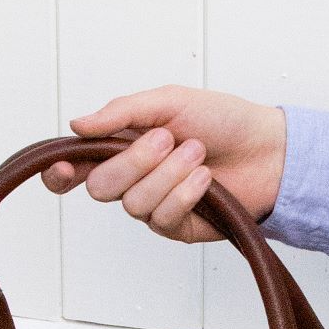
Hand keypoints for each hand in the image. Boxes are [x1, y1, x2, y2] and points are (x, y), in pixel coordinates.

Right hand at [42, 84, 286, 243]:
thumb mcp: (169, 101)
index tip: (63, 169)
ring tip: (197, 154)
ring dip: (168, 174)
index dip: (61, 174)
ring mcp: (153, 206)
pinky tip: (205, 180)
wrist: (268, 150)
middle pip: (101, 186)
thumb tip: (77, 125)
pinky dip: (184, 194)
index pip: (77, 169)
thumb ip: (121, 112)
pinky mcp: (177, 227)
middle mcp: (132, 179)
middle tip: (167, 139)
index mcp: (122, 147)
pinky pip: (163, 218)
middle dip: (134, 161)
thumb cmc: (222, 120)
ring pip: (133, 203)